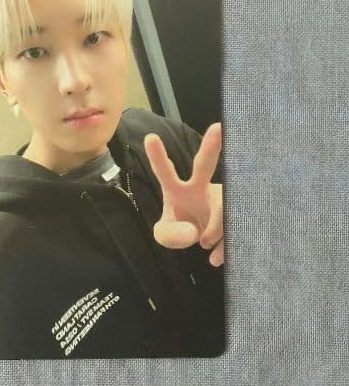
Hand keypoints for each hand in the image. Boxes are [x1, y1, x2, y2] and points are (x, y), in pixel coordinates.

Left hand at [143, 123, 223, 266]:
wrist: (203, 238)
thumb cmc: (180, 227)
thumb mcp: (166, 234)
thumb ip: (170, 235)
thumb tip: (195, 234)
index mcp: (177, 190)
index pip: (165, 172)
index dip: (158, 156)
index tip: (149, 138)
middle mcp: (200, 187)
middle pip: (204, 165)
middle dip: (211, 146)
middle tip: (217, 128)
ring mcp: (220, 197)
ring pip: (223, 208)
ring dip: (214, 231)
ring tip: (205, 244)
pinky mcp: (235, 209)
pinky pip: (235, 224)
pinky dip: (225, 245)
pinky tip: (217, 257)